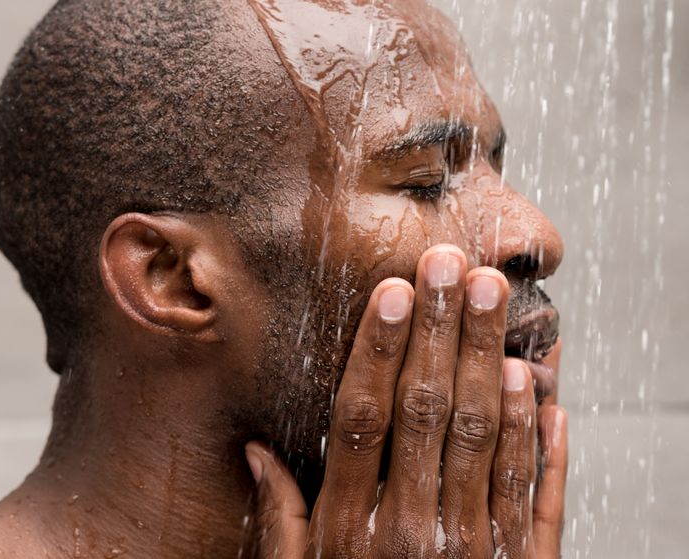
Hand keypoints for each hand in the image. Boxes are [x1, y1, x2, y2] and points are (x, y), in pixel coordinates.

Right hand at [245, 245, 567, 557]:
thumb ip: (280, 522)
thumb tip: (255, 451)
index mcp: (348, 532)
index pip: (362, 417)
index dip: (378, 348)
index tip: (393, 291)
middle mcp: (408, 533)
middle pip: (424, 408)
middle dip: (439, 328)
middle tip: (451, 263)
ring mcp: (471, 551)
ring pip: (482, 434)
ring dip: (489, 357)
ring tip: (492, 295)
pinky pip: (532, 491)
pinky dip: (539, 431)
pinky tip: (537, 378)